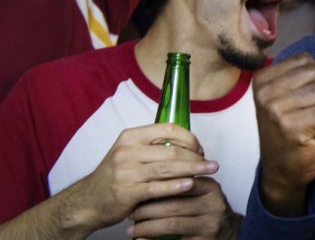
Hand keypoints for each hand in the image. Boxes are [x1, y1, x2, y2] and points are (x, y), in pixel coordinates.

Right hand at [78, 124, 216, 230]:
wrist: (87, 201)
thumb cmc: (116, 176)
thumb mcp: (130, 153)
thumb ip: (155, 147)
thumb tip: (189, 145)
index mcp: (130, 136)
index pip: (168, 129)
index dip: (190, 138)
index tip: (201, 149)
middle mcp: (127, 151)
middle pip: (172, 150)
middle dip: (196, 157)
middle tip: (211, 164)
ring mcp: (125, 171)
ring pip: (168, 168)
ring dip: (193, 170)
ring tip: (209, 171)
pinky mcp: (126, 191)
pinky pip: (157, 187)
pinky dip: (176, 186)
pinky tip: (190, 185)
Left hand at [128, 177, 238, 238]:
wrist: (226, 230)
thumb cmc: (204, 209)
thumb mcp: (200, 191)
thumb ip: (181, 181)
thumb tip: (149, 174)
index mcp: (210, 187)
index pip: (182, 181)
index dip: (158, 185)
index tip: (138, 189)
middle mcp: (214, 205)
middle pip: (175, 204)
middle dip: (148, 209)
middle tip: (131, 212)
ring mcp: (210, 224)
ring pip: (172, 224)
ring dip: (147, 226)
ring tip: (132, 228)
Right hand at [253, 53, 314, 216]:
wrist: (281, 169)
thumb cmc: (291, 129)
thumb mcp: (298, 97)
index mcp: (263, 80)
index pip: (304, 60)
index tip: (302, 98)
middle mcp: (265, 93)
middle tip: (309, 113)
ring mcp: (276, 111)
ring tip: (311, 124)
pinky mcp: (291, 129)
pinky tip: (312, 134)